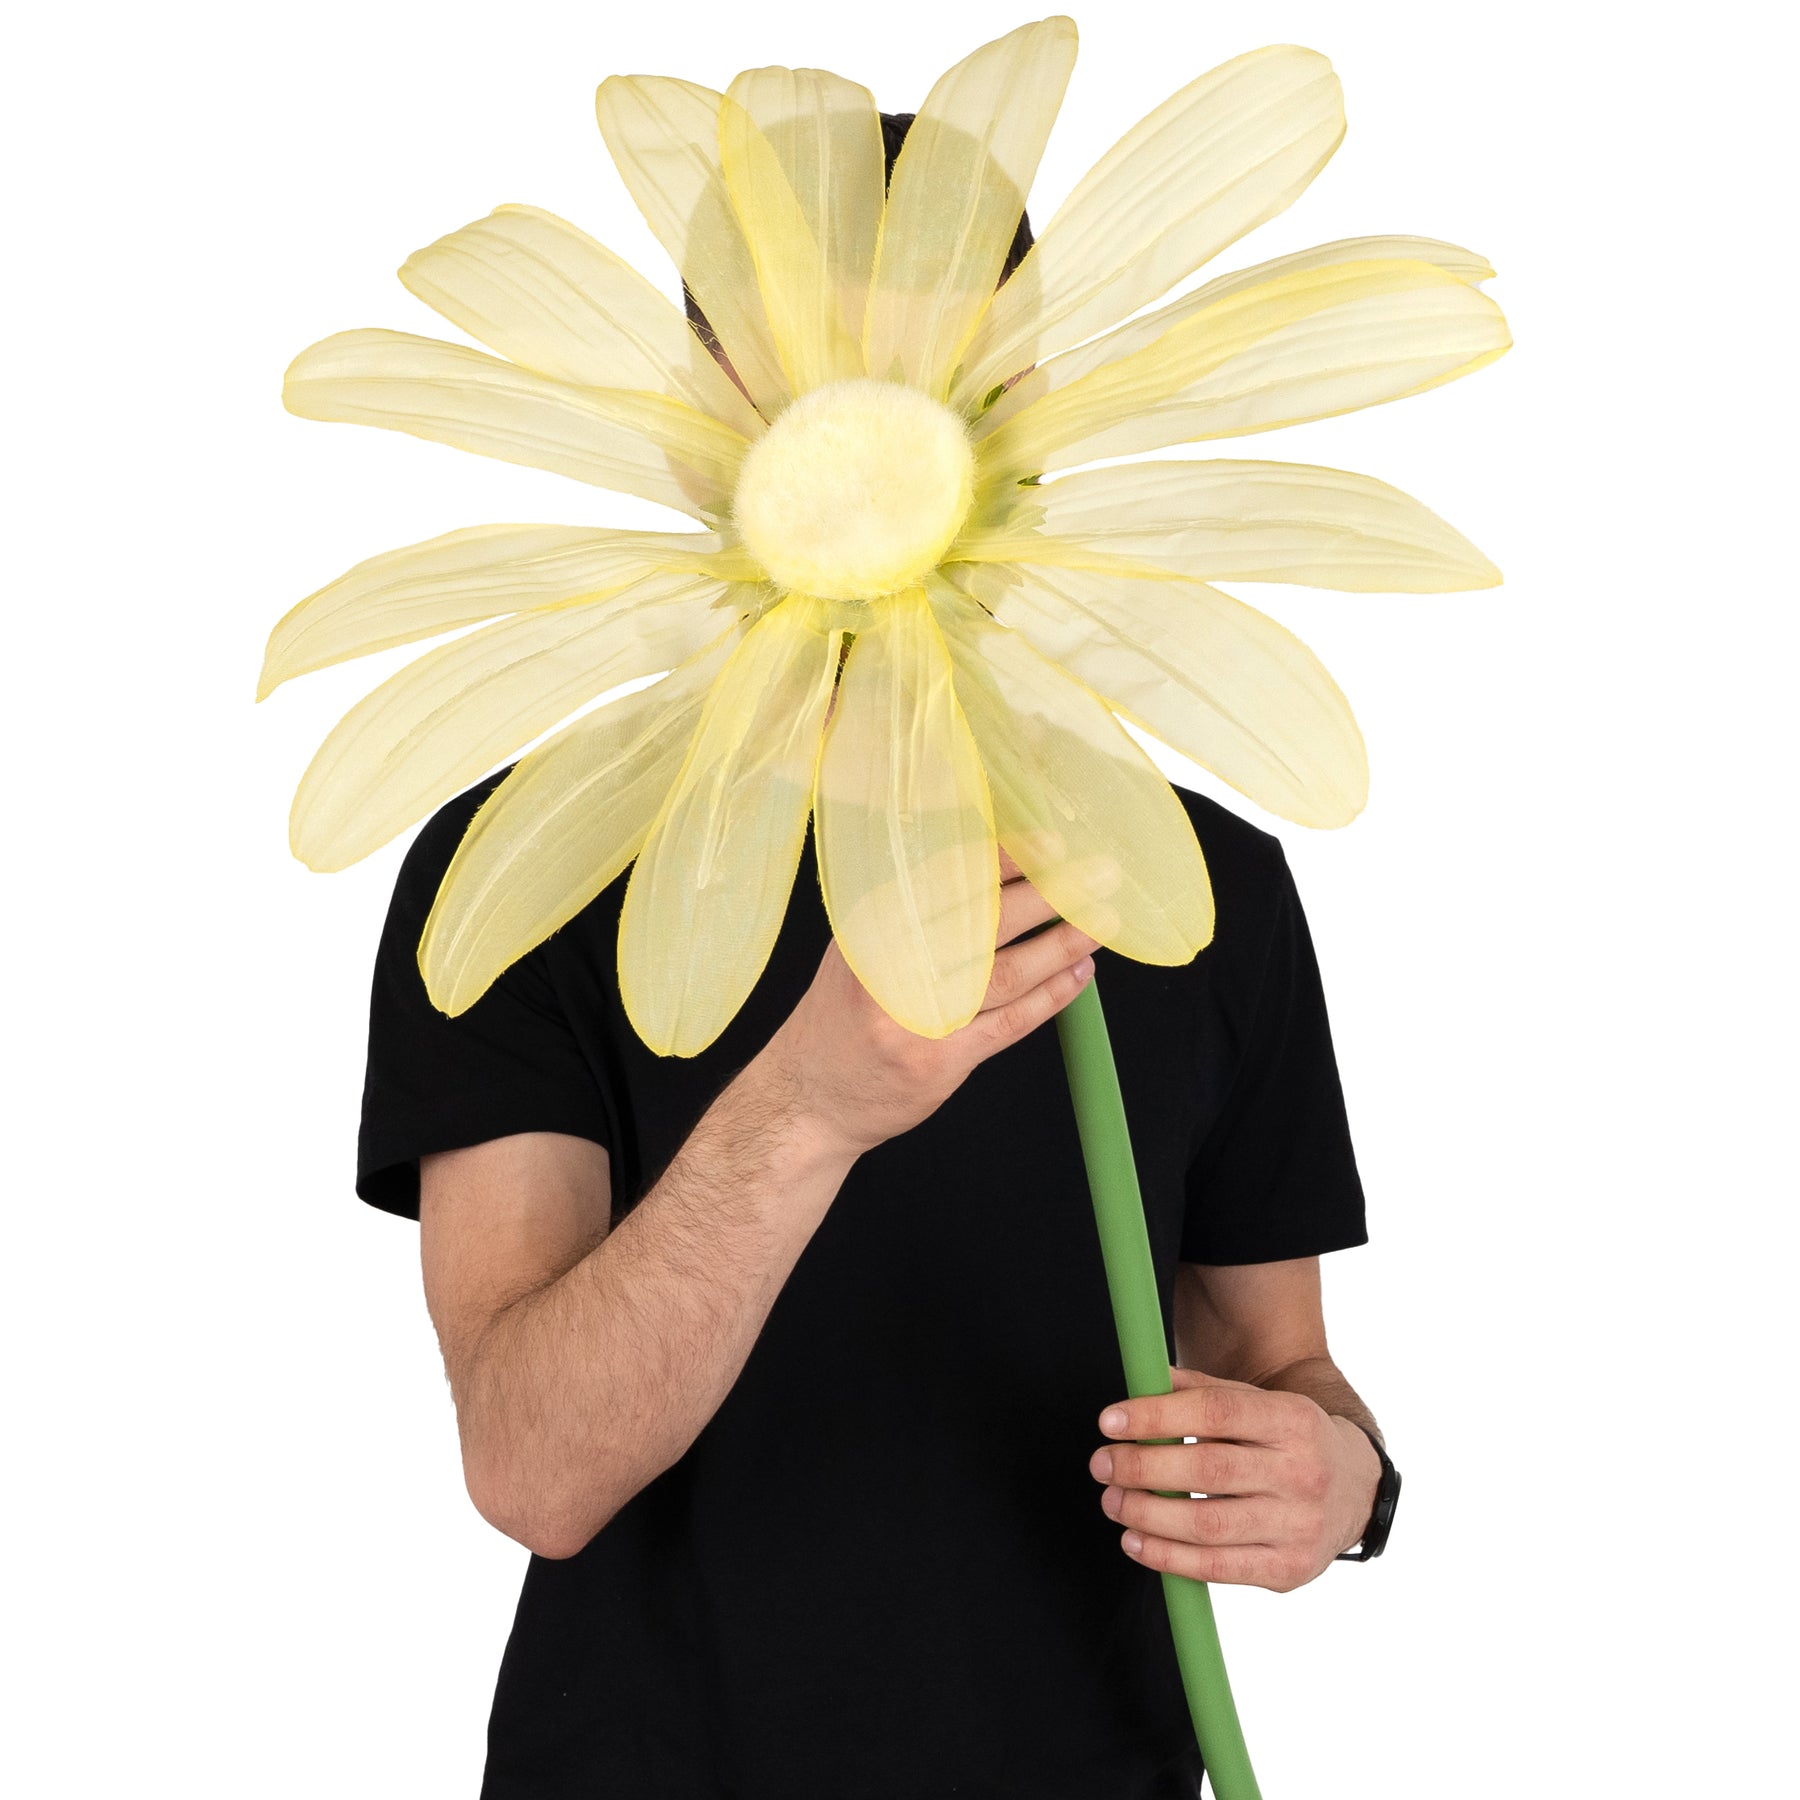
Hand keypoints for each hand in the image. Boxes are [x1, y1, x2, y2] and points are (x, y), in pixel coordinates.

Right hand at [752, 850, 1096, 1160]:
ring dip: (1060, 947)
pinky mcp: (940, 1059)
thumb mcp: (860, 948)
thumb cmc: (845, 1014)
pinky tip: (1078, 976)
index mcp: (874, 927)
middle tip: (1096, 875)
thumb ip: (913, 912)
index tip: (1050, 843)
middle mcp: (892, 967)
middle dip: (1049, 894)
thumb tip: (992, 868)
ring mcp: (916, 1017)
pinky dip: (1050, 998)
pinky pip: (1009, 1022)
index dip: (1005, 859)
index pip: (948, 879)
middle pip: (985, 921)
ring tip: (1098, 923)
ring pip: (1006, 973)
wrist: (808, 1097)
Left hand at [1089, 1365, 1382, 1592]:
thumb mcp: (1256, 1401)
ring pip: (1209, 1525)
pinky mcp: (1290, 1570)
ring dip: (1148, 1516)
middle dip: (1143, 1468)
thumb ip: (1199, 1391)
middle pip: (1208, 1471)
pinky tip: (1136, 1542)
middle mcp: (1302, 1472)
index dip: (1157, 1416)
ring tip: (1113, 1502)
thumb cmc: (1286, 1438)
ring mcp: (1300, 1526)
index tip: (1109, 1421)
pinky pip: (1219, 1568)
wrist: (1355, 1488)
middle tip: (1102, 1465)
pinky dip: (1169, 1557)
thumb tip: (1138, 1380)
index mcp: (1291, 1418)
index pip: (1215, 1412)